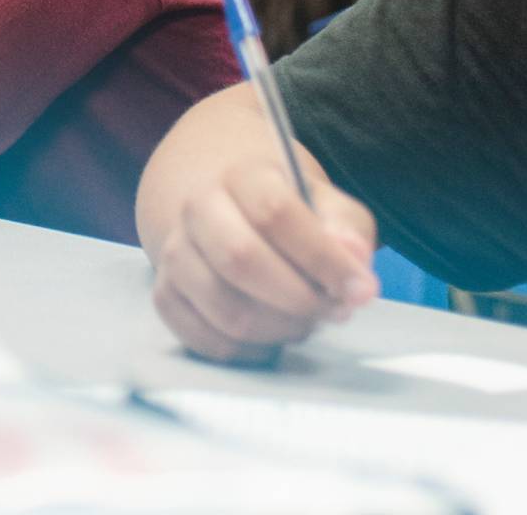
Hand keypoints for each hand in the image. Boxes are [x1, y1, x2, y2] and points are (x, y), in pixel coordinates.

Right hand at [148, 157, 379, 362]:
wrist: (232, 216)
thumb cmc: (293, 219)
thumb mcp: (329, 209)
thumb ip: (348, 229)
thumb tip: (353, 256)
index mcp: (242, 176)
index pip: (275, 212)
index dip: (322, 257)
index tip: (361, 291)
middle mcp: (198, 207)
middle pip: (240, 258)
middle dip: (298, 299)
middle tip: (330, 312)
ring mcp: (175, 252)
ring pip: (225, 308)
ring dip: (277, 329)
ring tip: (302, 323)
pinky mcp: (165, 294)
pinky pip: (204, 338)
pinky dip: (247, 350)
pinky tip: (270, 337)